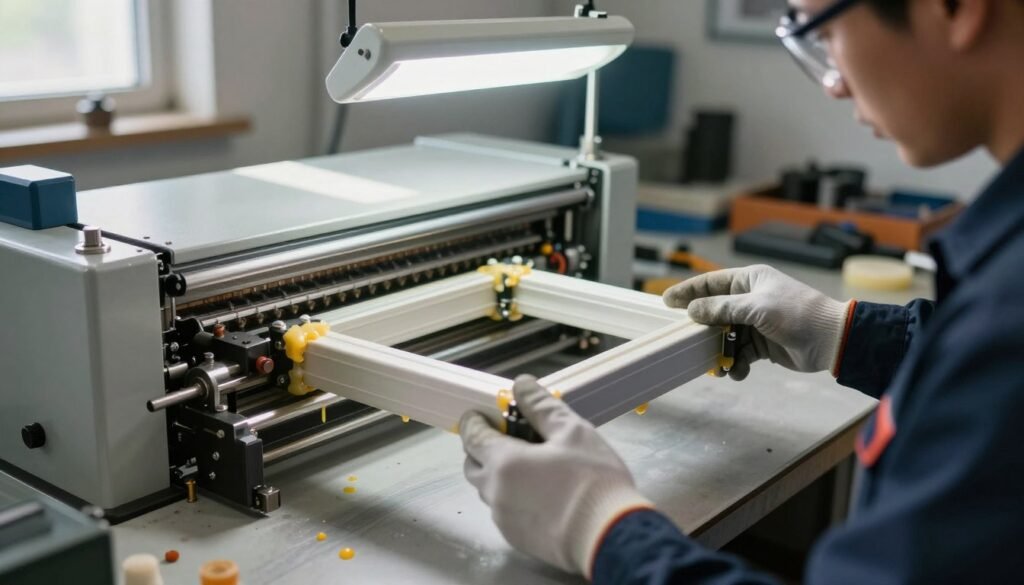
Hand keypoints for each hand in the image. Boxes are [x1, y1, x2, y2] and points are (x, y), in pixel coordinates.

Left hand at [460, 375, 652, 577]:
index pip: (472, 436)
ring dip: (498, 474)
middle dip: (482, 449)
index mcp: (503, 462)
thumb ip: (541, 406)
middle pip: (473, 465)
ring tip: (529, 466)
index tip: (480, 414)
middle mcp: (495, 493)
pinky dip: (512, 497)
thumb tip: (521, 385)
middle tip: (508, 438)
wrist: (609, 537)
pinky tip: (541, 494)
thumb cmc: (592, 481)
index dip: (474, 422)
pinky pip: (504, 511)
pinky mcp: (516, 539)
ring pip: (488, 490)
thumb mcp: (572, 432)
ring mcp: (504, 520)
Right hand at [663, 265, 852, 379]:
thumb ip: (721, 309)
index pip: (711, 283)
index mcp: (750, 281)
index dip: (688, 291)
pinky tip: (737, 372)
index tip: (667, 301)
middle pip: (714, 312)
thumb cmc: (797, 314)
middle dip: (703, 329)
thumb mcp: (756, 308)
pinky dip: (736, 363)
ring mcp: (755, 323)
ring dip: (719, 352)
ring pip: (725, 336)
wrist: (831, 340)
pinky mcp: (762, 344)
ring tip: (717, 366)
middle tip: (686, 341)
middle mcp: (750, 299)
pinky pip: (739, 353)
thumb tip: (692, 311)